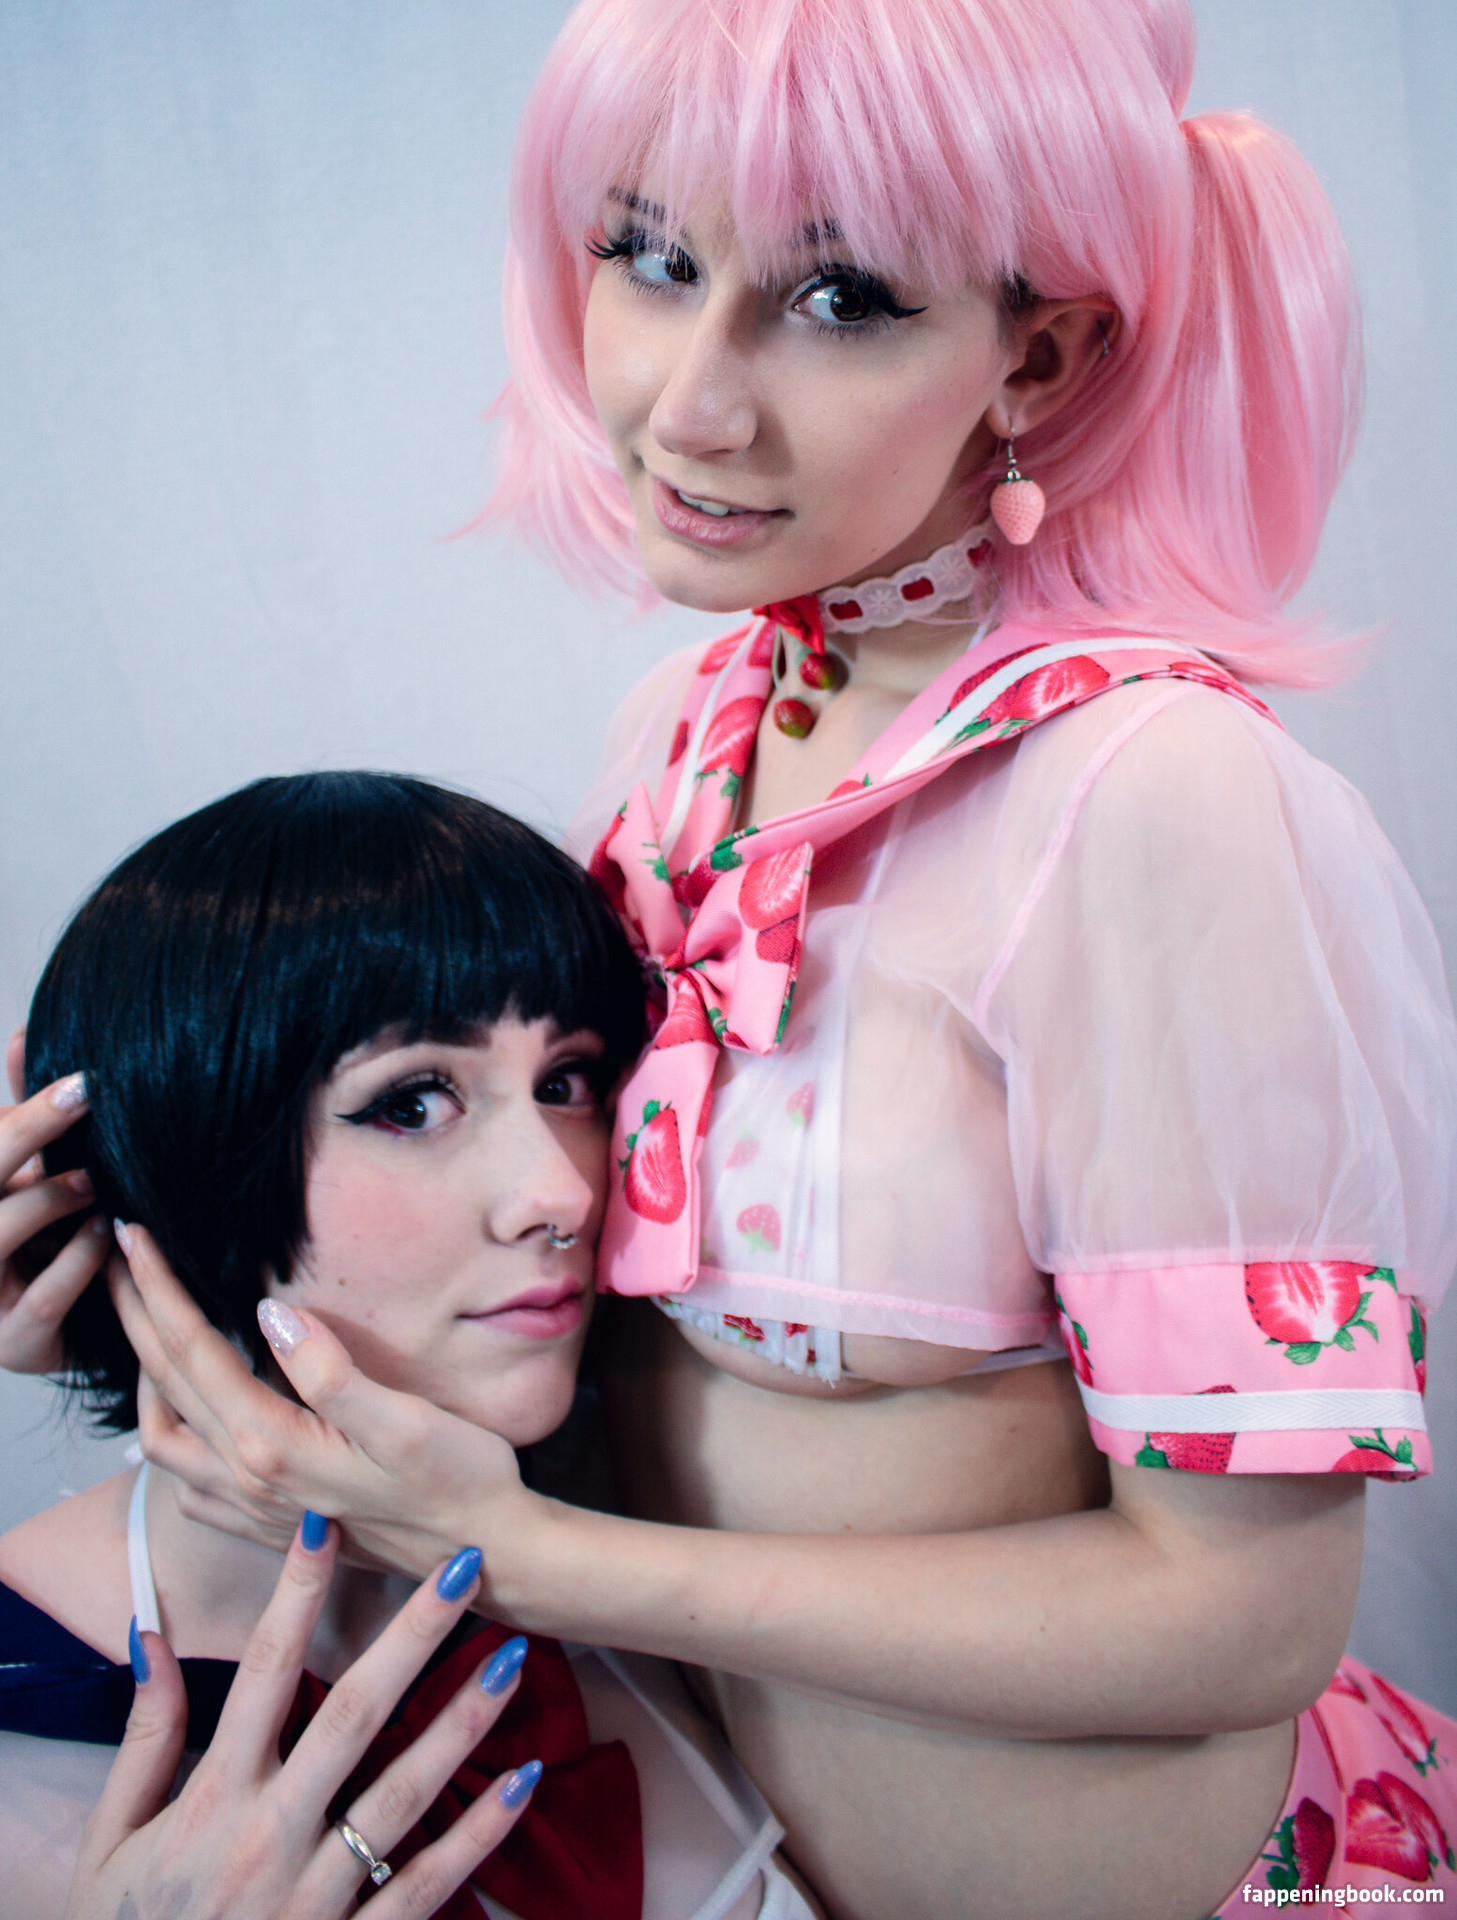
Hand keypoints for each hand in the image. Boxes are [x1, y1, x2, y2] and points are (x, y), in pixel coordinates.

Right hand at [0, 1031, 110, 1372]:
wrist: (67, 1335)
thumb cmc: (41, 1243)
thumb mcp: (29, 1178)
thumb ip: (24, 1119)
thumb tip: (21, 1035)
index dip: (23, 1114)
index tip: (79, 1078)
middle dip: (28, 1133)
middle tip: (85, 1095)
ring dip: (50, 1198)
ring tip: (95, 1181)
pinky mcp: (14, 1345)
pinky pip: (42, 1299)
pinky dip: (77, 1261)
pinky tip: (106, 1233)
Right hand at [67, 1520, 540, 1919]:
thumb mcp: (112, 1839)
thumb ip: (145, 1738)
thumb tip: (152, 1637)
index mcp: (214, 1798)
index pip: (262, 1672)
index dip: (295, 1593)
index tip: (329, 1524)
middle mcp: (271, 1835)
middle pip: (353, 1714)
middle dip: (413, 1634)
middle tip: (463, 1565)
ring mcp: (318, 1893)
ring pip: (402, 1792)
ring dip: (462, 1719)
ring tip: (513, 1655)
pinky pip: (425, 1884)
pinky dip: (477, 1834)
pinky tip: (523, 1780)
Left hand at [113, 1223, 529, 1595]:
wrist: (487, 1556)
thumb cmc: (460, 1480)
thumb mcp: (406, 1420)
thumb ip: (331, 1372)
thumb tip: (268, 1312)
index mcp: (272, 1447)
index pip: (193, 1352)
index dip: (158, 1289)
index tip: (133, 1233)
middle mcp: (248, 1481)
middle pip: (165, 1385)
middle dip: (135, 1314)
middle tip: (119, 1256)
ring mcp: (254, 1508)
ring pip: (162, 1439)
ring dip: (144, 1375)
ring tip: (148, 1324)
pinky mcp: (269, 1523)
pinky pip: (188, 1482)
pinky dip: (169, 1436)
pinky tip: (185, 1414)